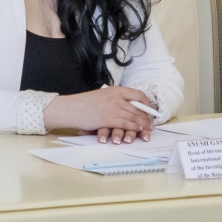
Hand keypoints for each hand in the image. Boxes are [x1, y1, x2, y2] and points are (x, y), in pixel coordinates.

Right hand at [43, 86, 157, 141]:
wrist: (71, 109)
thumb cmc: (84, 103)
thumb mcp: (101, 95)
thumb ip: (114, 99)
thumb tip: (126, 105)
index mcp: (115, 90)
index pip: (137, 94)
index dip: (146, 103)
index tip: (148, 109)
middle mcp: (116, 98)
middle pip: (137, 108)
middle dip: (146, 117)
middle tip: (151, 124)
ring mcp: (112, 108)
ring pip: (134, 117)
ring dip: (142, 124)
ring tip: (148, 129)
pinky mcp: (108, 119)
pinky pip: (126, 123)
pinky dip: (134, 127)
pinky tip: (138, 130)